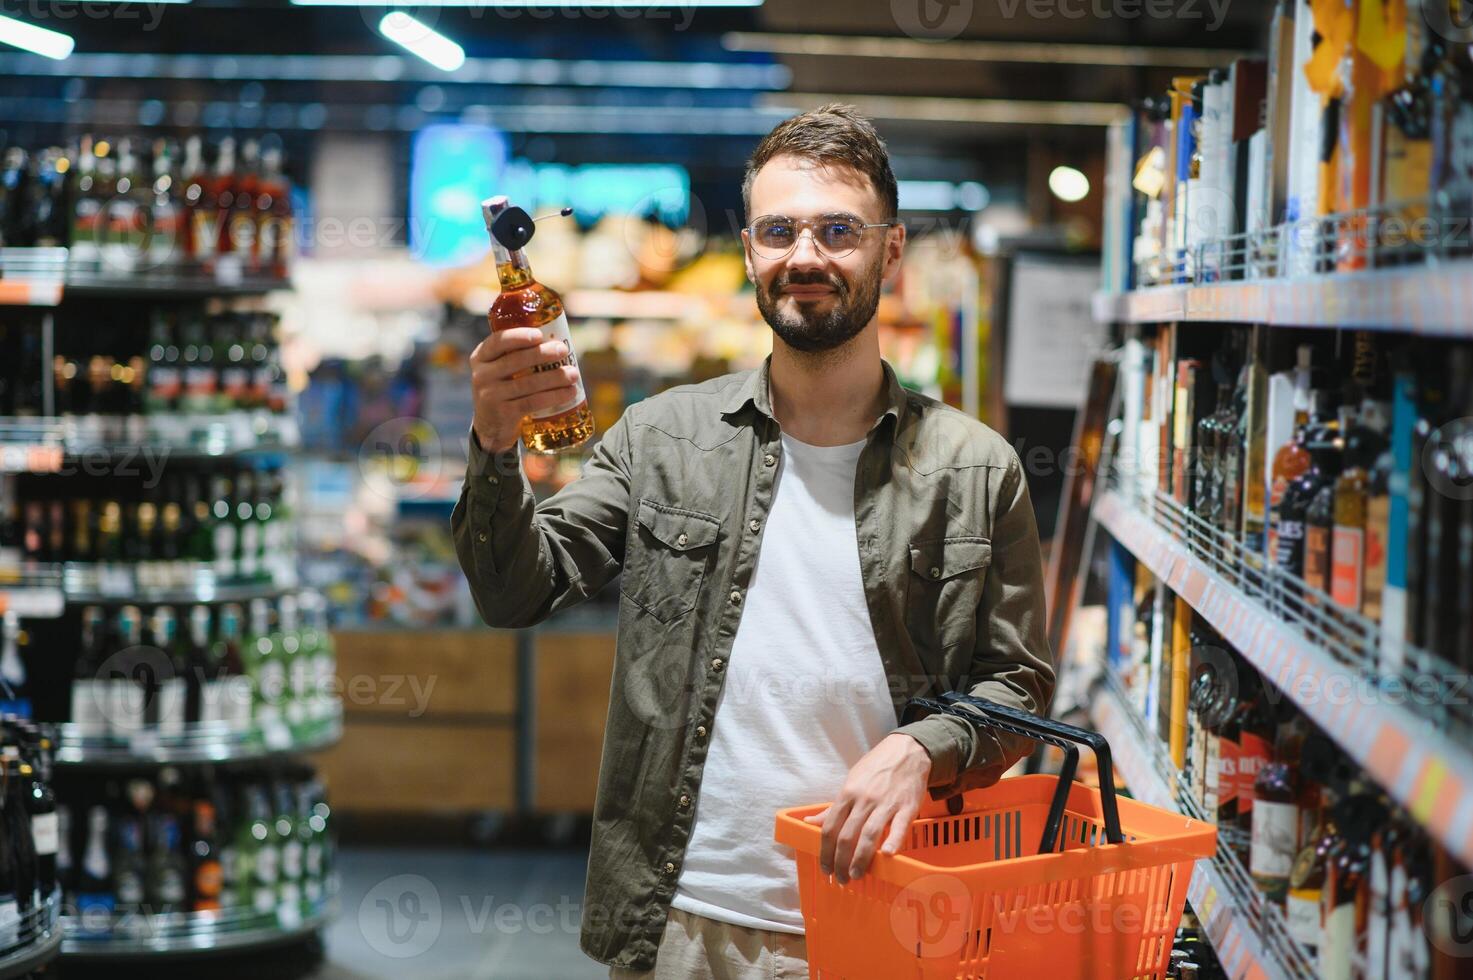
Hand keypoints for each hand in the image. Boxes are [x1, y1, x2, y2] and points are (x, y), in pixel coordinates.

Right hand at [469, 327, 580, 452]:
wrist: (490, 426)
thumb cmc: (503, 389)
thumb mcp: (499, 370)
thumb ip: (516, 354)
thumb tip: (557, 340)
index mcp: (481, 357)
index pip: (498, 341)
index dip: (519, 336)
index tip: (539, 335)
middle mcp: (481, 375)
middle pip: (515, 361)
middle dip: (542, 354)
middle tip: (563, 350)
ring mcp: (490, 395)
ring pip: (527, 383)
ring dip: (554, 377)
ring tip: (573, 374)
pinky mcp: (503, 413)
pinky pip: (533, 402)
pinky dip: (554, 396)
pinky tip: (569, 392)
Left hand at [803, 733, 931, 884]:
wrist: (907, 751)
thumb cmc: (876, 768)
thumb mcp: (850, 782)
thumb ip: (832, 807)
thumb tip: (809, 822)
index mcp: (847, 794)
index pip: (830, 827)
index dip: (825, 851)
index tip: (825, 868)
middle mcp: (863, 800)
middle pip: (846, 836)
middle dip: (840, 862)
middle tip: (842, 879)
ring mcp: (885, 803)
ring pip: (868, 835)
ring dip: (860, 859)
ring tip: (856, 875)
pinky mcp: (907, 806)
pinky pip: (899, 826)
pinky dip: (893, 841)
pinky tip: (888, 855)